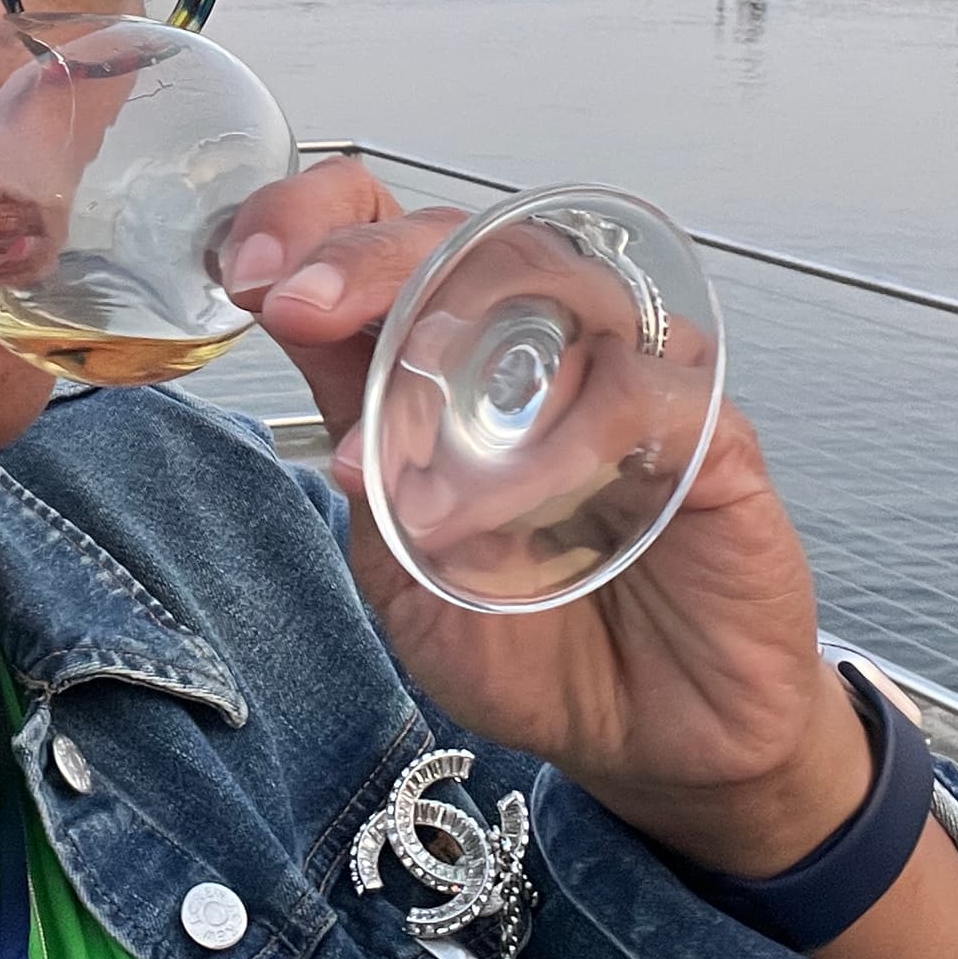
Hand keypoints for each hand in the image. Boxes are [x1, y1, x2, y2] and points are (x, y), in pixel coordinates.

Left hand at [222, 159, 957, 958]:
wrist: (650, 740)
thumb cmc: (533, 639)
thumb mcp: (398, 552)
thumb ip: (356, 442)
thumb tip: (287, 332)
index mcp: (463, 351)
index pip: (393, 224)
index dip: (317, 219)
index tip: (247, 272)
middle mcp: (553, 341)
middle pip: (466, 233)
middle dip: (363, 259)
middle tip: (297, 307)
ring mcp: (637, 374)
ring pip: (550, 286)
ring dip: (442, 356)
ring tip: (374, 467)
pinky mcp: (710, 434)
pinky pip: (626, 400)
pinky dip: (536, 458)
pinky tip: (473, 521)